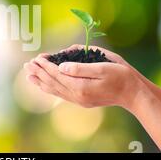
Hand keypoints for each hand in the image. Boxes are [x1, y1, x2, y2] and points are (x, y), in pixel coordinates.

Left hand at [23, 47, 144, 109]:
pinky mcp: (82, 101)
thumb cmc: (121, 76)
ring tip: (29, 76)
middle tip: (27, 65)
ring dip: (41, 82)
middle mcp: (77, 95)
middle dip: (39, 73)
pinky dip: (50, 89)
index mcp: (80, 86)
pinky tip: (44, 86)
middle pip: (52, 82)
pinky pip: (61, 94)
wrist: (133, 94)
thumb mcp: (102, 67)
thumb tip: (61, 66)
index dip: (45, 65)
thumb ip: (80, 67)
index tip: (36, 58)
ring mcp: (79, 100)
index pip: (57, 74)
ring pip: (55, 90)